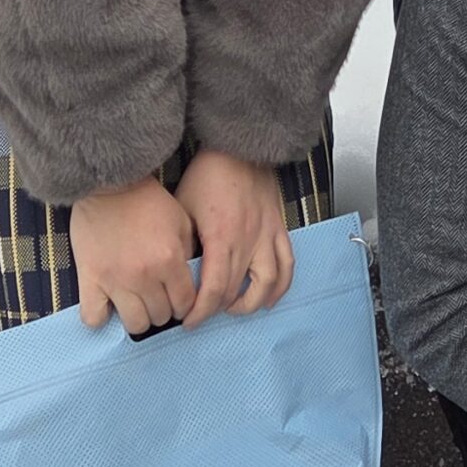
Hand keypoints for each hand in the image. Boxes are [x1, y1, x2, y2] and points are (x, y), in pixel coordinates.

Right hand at [70, 174, 199, 335]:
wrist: (108, 183)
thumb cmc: (147, 200)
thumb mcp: (180, 220)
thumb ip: (188, 252)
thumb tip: (190, 280)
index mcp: (169, 259)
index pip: (185, 303)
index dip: (185, 304)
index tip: (179, 299)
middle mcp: (144, 276)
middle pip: (161, 316)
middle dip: (164, 309)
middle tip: (158, 297)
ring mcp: (115, 281)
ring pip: (134, 324)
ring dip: (140, 317)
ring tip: (137, 302)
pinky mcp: (89, 280)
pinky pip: (94, 319)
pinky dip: (102, 317)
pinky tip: (108, 304)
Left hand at [172, 150, 294, 328]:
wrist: (239, 145)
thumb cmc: (208, 173)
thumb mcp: (184, 207)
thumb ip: (184, 243)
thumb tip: (179, 274)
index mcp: (221, 236)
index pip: (214, 290)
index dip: (200, 312)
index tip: (188, 321)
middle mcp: (248, 240)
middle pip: (236, 291)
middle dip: (217, 310)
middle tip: (203, 314)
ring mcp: (267, 235)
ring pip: (268, 284)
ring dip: (252, 304)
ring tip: (235, 308)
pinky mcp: (278, 228)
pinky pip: (287, 263)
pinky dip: (281, 285)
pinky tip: (270, 297)